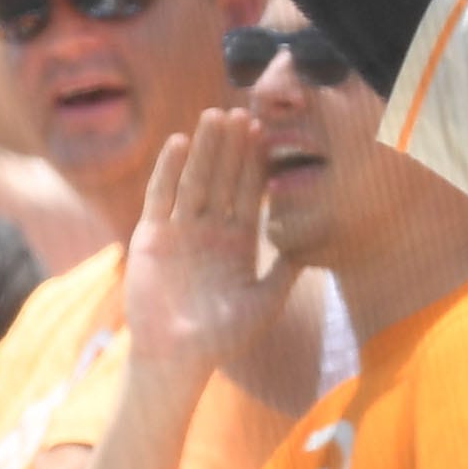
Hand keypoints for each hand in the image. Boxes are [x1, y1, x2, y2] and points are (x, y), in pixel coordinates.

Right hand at [123, 112, 299, 389]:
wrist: (178, 358)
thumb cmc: (223, 337)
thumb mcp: (265, 301)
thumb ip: (287, 270)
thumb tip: (316, 241)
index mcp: (237, 242)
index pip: (248, 193)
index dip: (256, 163)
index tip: (265, 132)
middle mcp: (209, 230)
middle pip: (222, 179)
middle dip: (232, 147)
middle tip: (242, 110)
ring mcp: (180, 231)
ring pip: (195, 180)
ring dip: (204, 148)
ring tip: (214, 115)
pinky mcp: (152, 236)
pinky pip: (162, 197)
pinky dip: (169, 170)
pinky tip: (180, 143)